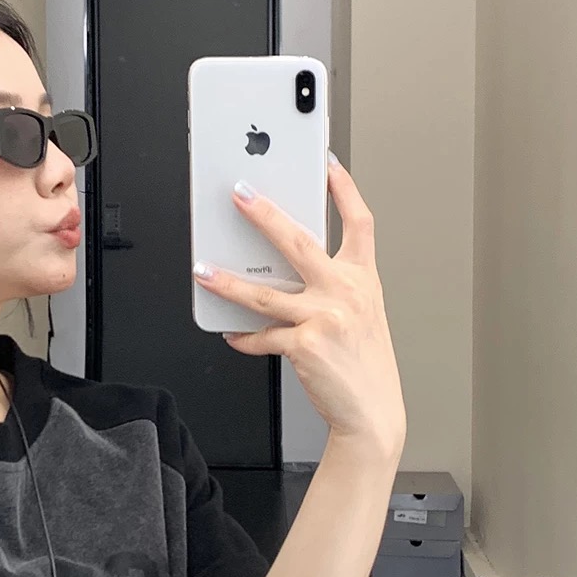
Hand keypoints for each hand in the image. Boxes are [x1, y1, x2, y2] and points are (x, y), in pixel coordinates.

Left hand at [194, 156, 406, 459]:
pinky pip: (262, 335)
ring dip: (228, 281)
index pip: (359, 222)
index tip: (327, 164)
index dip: (344, 190)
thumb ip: (332, 286)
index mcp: (363, 279)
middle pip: (300, 242)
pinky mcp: (305, 345)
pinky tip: (231, 333)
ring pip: (265, 293)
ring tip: (204, 271)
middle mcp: (346, 292)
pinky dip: (244, 336)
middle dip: (265, 214)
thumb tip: (283, 268)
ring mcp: (326, 317)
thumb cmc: (364, 364)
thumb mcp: (361, 315)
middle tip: (240, 193)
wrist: (372, 412)